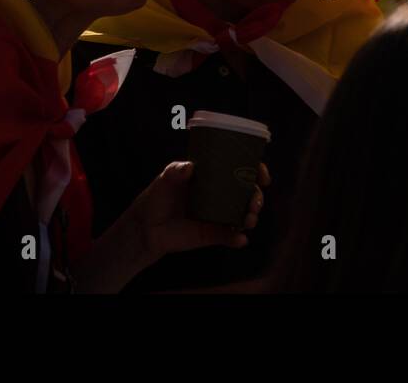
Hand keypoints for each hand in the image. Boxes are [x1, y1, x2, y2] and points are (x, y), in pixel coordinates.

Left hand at [133, 160, 269, 260]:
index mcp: (214, 177)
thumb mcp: (164, 180)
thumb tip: (190, 167)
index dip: (256, 170)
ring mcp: (219, 215)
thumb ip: (176, 171)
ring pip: (244, 215)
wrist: (145, 228)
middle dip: (257, 198)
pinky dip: (238, 239)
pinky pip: (230, 237)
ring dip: (251, 217)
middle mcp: (221, 195)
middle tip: (254, 204)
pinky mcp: (213, 235)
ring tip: (249, 221)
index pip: (240, 170)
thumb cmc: (157, 197)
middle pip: (248, 193)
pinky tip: (240, 239)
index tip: (262, 174)